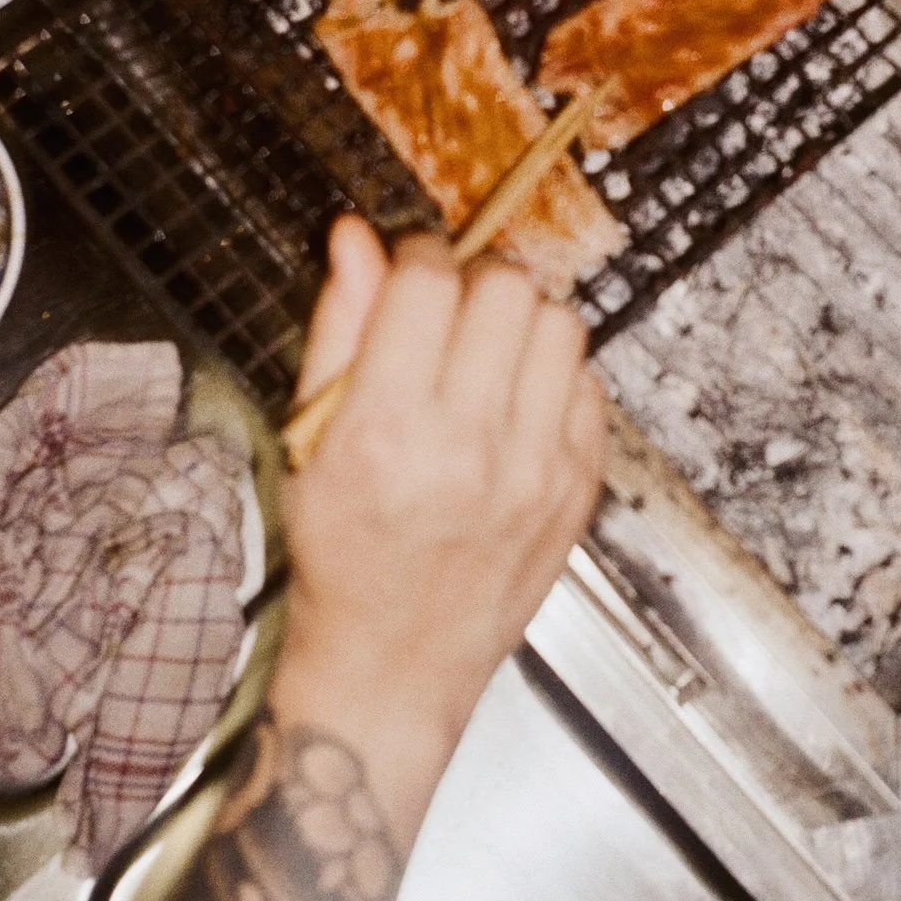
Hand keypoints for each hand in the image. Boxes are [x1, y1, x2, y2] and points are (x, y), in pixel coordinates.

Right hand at [272, 216, 604, 836]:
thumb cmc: (342, 554)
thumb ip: (339, 328)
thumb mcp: (312, 438)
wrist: (393, 665)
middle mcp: (469, 449)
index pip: (427, 281)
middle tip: (448, 313)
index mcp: (386, 431)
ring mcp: (536, 472)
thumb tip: (356, 236)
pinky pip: (589, 383)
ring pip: (560, 325)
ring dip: (520, 321)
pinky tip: (514, 403)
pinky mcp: (578, 490)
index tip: (408, 270)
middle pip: (506, 289)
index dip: (415, 255)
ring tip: (483, 354)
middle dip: (473, 282)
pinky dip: (553, 376)